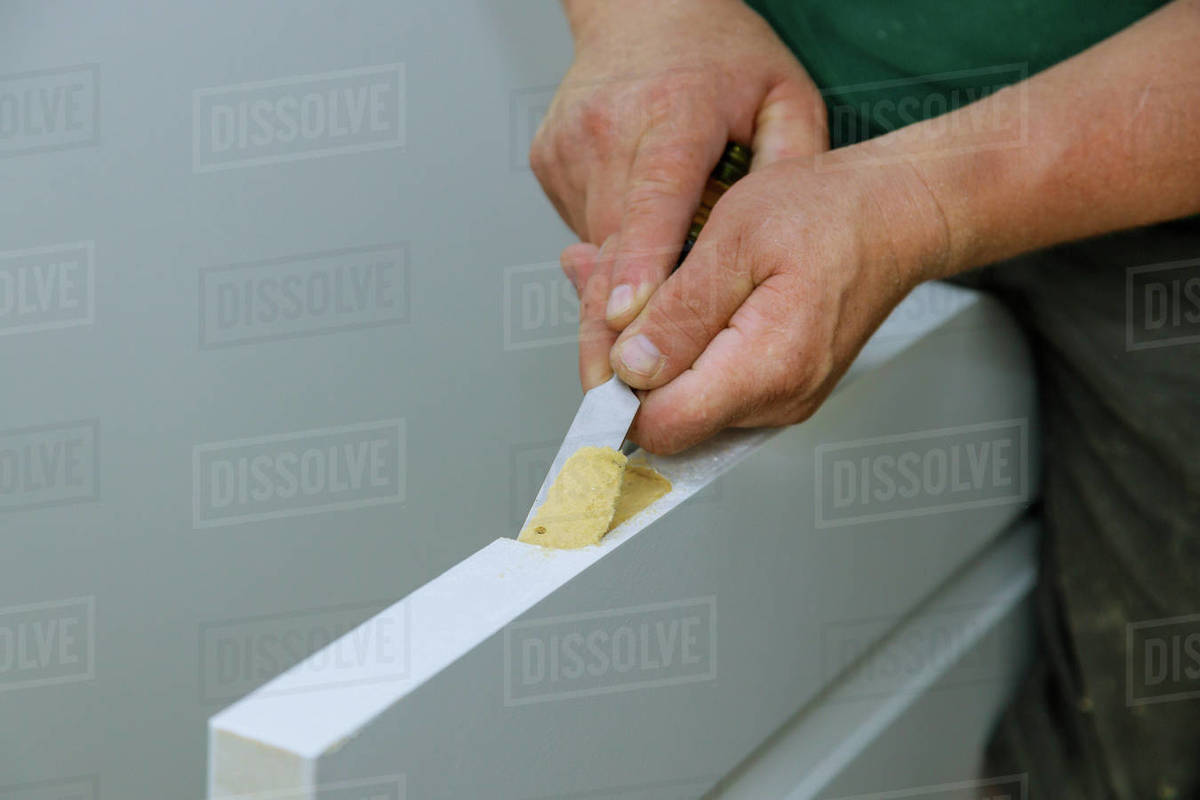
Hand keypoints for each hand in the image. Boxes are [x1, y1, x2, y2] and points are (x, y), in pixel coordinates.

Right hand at [534, 0, 827, 361]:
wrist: (645, 8)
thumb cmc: (720, 56)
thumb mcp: (784, 99)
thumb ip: (791, 171)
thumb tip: (772, 252)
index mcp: (676, 111)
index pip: (654, 200)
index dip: (639, 269)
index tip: (627, 324)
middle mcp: (612, 127)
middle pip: (610, 246)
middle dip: (612, 324)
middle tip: (616, 389)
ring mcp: (571, 144)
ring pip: (592, 250)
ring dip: (617, 290)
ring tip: (646, 304)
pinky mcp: (548, 161)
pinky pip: (580, 231)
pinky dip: (607, 252)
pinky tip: (635, 235)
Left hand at [601, 156, 950, 453]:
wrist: (895, 214)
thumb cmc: (827, 212)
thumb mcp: (737, 238)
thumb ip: (679, 311)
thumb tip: (628, 369)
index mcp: (768, 368)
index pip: (661, 425)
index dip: (615, 386)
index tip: (600, 329)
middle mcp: (776, 403)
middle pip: (661, 418)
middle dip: (620, 358)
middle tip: (605, 281)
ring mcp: (777, 403)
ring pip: (677, 402)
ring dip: (644, 346)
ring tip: (641, 277)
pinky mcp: (774, 390)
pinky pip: (703, 385)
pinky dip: (673, 344)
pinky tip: (666, 294)